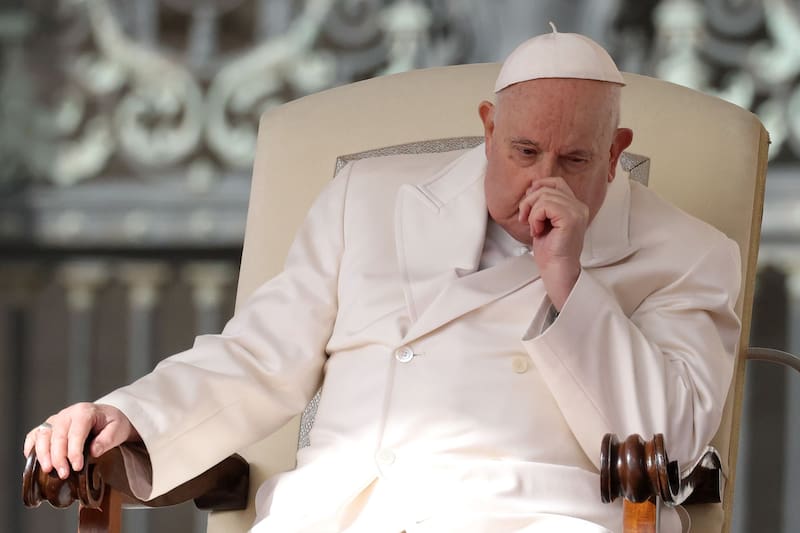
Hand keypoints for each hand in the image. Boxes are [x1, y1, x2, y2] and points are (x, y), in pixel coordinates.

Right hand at [23, 403, 138, 478]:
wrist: (107, 416)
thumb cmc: (112, 423)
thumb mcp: (118, 429)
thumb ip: (107, 440)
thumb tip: (93, 452)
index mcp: (84, 412)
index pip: (76, 433)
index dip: (74, 451)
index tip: (77, 467)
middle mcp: (67, 414)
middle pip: (57, 436)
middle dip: (58, 457)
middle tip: (63, 474)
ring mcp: (56, 419)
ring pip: (43, 435)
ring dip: (43, 454)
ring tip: (47, 470)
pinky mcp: (49, 426)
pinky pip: (35, 434)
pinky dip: (31, 446)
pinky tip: (32, 459)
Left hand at [518, 177, 587, 309]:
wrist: (557, 270)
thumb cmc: (550, 250)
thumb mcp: (544, 220)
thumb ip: (542, 202)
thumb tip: (532, 186)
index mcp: (575, 206)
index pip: (556, 182)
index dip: (539, 188)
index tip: (529, 205)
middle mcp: (579, 207)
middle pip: (547, 187)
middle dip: (529, 202)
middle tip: (526, 220)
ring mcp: (576, 212)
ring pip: (544, 196)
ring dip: (531, 212)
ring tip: (534, 227)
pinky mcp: (570, 219)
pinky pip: (545, 206)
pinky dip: (535, 217)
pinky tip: (538, 230)